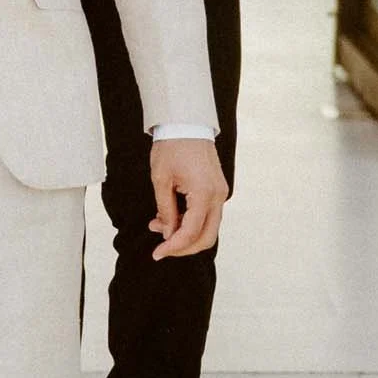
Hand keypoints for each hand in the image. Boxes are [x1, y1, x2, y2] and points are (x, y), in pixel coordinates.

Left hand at [148, 136, 227, 259]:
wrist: (186, 123)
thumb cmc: (173, 146)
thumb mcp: (161, 180)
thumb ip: (165, 210)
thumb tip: (167, 233)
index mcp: (204, 193)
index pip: (191, 232)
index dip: (174, 247)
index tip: (157, 253)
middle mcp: (218, 196)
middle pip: (206, 237)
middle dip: (184, 247)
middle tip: (162, 249)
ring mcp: (220, 193)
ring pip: (208, 228)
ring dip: (186, 234)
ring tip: (159, 226)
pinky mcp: (217, 189)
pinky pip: (208, 215)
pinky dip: (191, 222)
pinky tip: (171, 217)